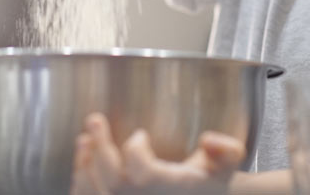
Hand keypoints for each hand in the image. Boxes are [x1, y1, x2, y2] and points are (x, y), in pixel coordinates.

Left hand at [70, 113, 245, 194]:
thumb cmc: (209, 183)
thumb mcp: (228, 165)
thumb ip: (227, 150)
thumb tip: (209, 139)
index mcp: (170, 188)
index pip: (144, 173)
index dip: (136, 151)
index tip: (139, 135)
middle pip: (114, 183)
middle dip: (100, 150)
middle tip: (94, 121)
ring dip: (85, 167)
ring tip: (82, 141)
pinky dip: (81, 186)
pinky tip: (81, 165)